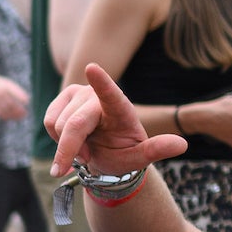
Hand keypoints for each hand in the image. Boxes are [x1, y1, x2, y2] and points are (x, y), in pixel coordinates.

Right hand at [0, 76, 29, 121]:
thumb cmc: (1, 85)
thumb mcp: (8, 84)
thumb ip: (16, 91)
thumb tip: (27, 100)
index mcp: (5, 86)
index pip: (14, 92)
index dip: (20, 97)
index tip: (27, 101)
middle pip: (10, 103)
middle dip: (18, 109)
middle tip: (25, 113)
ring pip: (5, 110)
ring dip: (14, 115)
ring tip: (21, 117)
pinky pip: (0, 113)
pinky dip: (7, 116)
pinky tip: (13, 117)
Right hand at [44, 65, 187, 182]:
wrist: (104, 151)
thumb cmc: (122, 152)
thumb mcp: (139, 158)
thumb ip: (156, 150)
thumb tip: (182, 144)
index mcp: (120, 108)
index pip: (111, 94)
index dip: (102, 82)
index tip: (92, 69)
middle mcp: (98, 95)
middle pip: (73, 125)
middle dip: (70, 151)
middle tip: (85, 162)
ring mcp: (79, 93)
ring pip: (57, 125)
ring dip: (65, 144)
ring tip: (84, 147)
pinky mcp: (63, 96)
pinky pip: (49, 121)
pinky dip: (55, 138)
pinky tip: (71, 139)